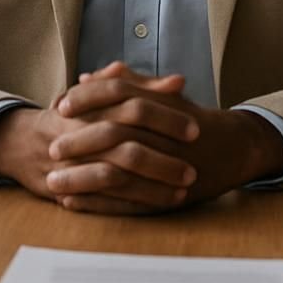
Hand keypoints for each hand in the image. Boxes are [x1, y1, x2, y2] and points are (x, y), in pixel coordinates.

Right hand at [0, 73, 199, 213]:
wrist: (22, 143)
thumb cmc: (73, 115)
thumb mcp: (102, 94)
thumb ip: (141, 85)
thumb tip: (179, 81)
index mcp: (92, 105)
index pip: (133, 106)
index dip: (166, 117)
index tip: (195, 128)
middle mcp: (81, 133)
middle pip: (126, 145)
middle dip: (163, 159)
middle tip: (194, 167)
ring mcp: (74, 163)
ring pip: (116, 176)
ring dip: (152, 185)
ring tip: (182, 189)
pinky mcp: (70, 189)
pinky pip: (104, 200)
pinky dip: (135, 203)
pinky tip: (161, 204)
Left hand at [45, 62, 282, 213]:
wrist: (232, 148)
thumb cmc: (189, 119)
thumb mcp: (161, 95)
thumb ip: (125, 83)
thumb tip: (84, 78)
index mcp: (159, 104)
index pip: (118, 93)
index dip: (87, 99)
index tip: (60, 106)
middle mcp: (162, 135)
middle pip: (113, 134)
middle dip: (78, 142)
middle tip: (51, 149)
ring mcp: (164, 167)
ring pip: (117, 172)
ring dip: (81, 179)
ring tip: (52, 183)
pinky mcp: (164, 196)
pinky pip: (125, 202)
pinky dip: (97, 204)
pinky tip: (72, 203)